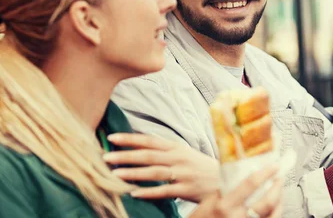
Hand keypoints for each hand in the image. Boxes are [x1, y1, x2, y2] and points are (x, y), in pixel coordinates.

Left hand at [104, 133, 219, 202]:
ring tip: (115, 174)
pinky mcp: (186, 189)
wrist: (227, 180)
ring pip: (153, 172)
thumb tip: (143, 148)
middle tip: (105, 156)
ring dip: (133, 173)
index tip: (112, 137)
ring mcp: (182, 173)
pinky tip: (134, 193)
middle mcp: (178, 158)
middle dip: (125, 155)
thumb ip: (166, 151)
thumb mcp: (185, 154)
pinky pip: (164, 191)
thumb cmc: (202, 167)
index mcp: (176, 147)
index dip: (130, 139)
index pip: (149, 140)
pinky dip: (149, 192)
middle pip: (147, 155)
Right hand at [190, 164, 282, 217]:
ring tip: (279, 191)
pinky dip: (275, 213)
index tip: (274, 166)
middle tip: (280, 178)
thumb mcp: (210, 201)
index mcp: (225, 205)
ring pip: (272, 215)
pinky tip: (276, 207)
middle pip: (267, 201)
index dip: (265, 173)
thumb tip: (242, 173)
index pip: (250, 184)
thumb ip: (226, 188)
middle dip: (277, 188)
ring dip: (279, 201)